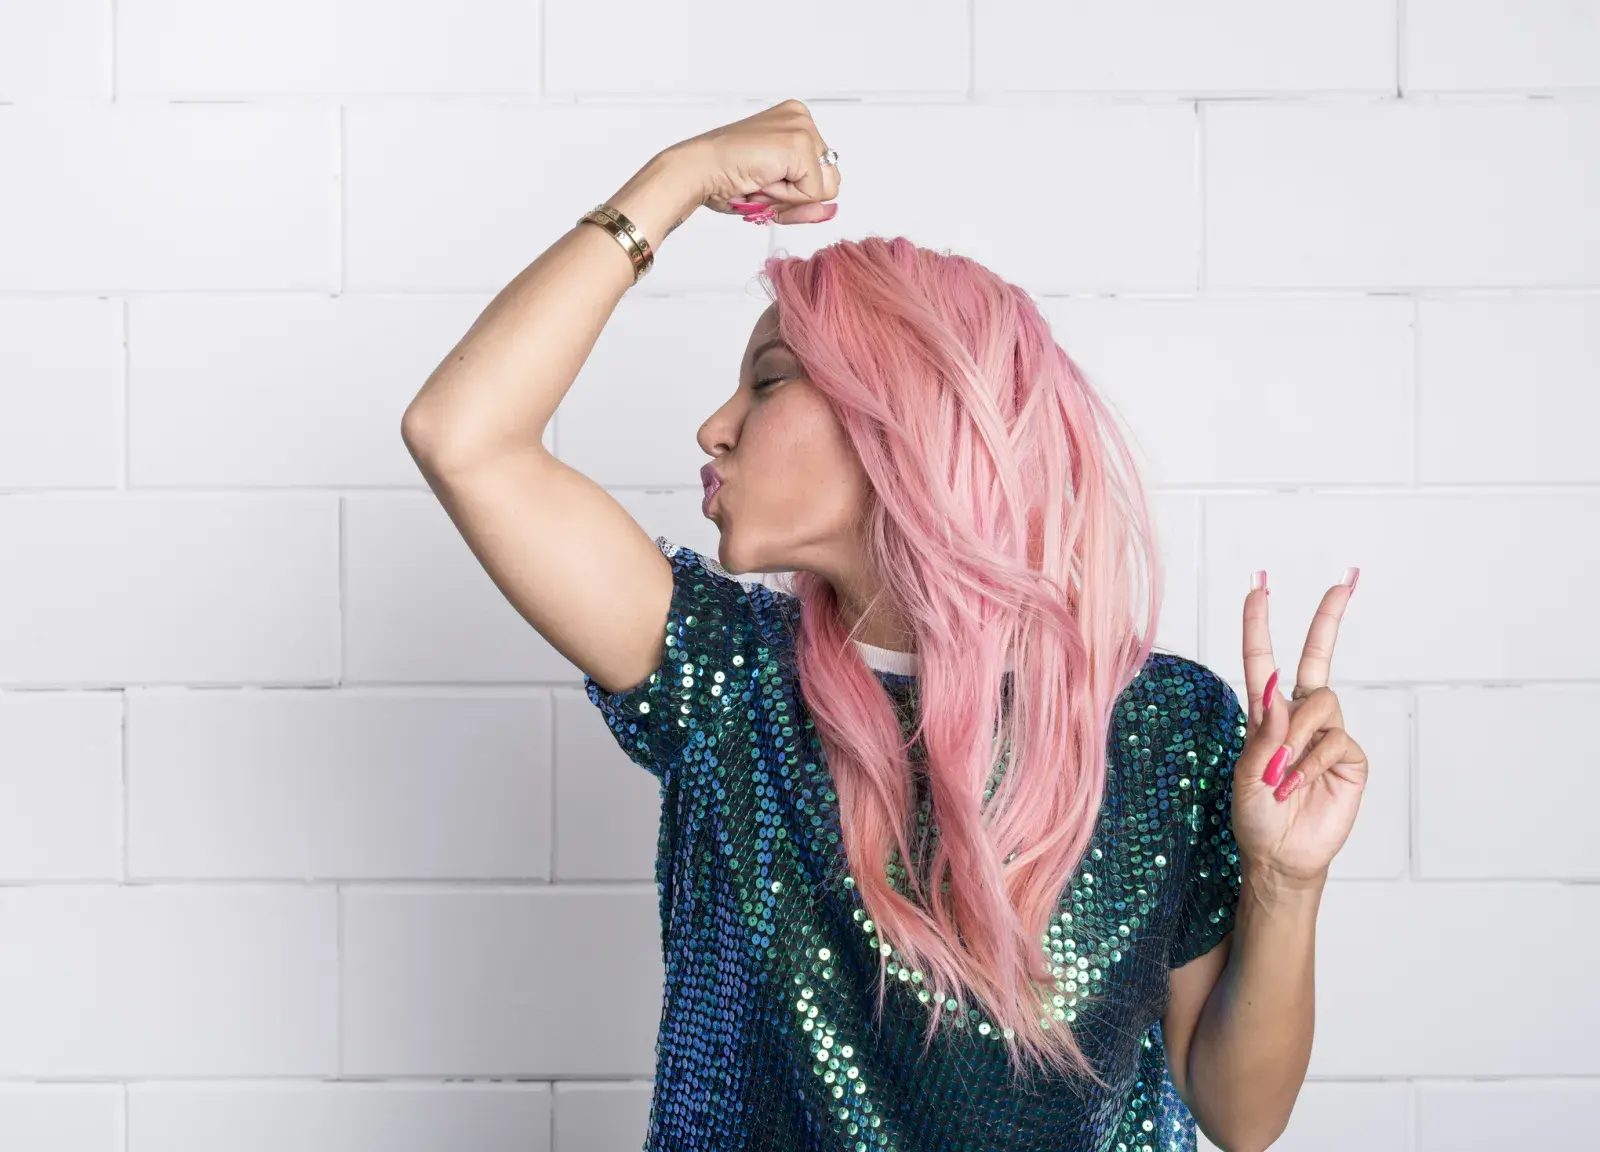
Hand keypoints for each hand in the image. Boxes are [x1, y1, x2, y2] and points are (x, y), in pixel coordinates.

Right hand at [667, 98, 841, 224]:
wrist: (698, 170)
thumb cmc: (725, 177)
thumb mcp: (775, 192)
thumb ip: (806, 202)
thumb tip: (831, 212)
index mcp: (796, 123)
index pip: (822, 174)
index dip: (795, 192)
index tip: (763, 179)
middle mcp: (802, 119)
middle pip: (830, 182)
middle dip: (796, 196)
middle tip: (760, 181)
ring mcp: (802, 128)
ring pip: (824, 189)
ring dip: (790, 197)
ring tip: (760, 180)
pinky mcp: (799, 144)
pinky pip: (812, 194)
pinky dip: (785, 198)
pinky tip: (761, 179)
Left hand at [1231, 570, 1368, 889]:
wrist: (1280, 856)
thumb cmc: (1255, 816)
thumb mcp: (1245, 773)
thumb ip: (1264, 732)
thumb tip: (1278, 689)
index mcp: (1267, 715)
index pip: (1264, 661)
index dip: (1260, 626)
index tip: (1259, 589)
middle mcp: (1300, 718)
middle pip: (1319, 657)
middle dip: (1329, 619)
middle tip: (1344, 583)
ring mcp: (1328, 735)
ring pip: (1321, 703)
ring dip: (1298, 737)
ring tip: (1280, 774)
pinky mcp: (1350, 758)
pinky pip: (1335, 741)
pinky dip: (1311, 763)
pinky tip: (1297, 785)